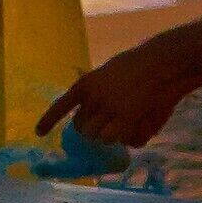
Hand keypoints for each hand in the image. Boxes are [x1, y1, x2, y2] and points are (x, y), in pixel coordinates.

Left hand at [36, 43, 191, 148]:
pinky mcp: (126, 120)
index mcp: (85, 85)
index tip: (38, 133)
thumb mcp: (110, 72)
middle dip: (91, 129)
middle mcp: (92, 99)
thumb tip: (96, 112)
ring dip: (108, 135)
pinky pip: (115, 139)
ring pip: (98, 137)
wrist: (163, 63)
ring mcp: (109, 110)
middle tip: (108, 124)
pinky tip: (132, 129)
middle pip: (81, 128)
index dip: (49, 121)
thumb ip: (100, 90)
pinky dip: (122, 138)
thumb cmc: (141, 64)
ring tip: (123, 124)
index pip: (61, 106)